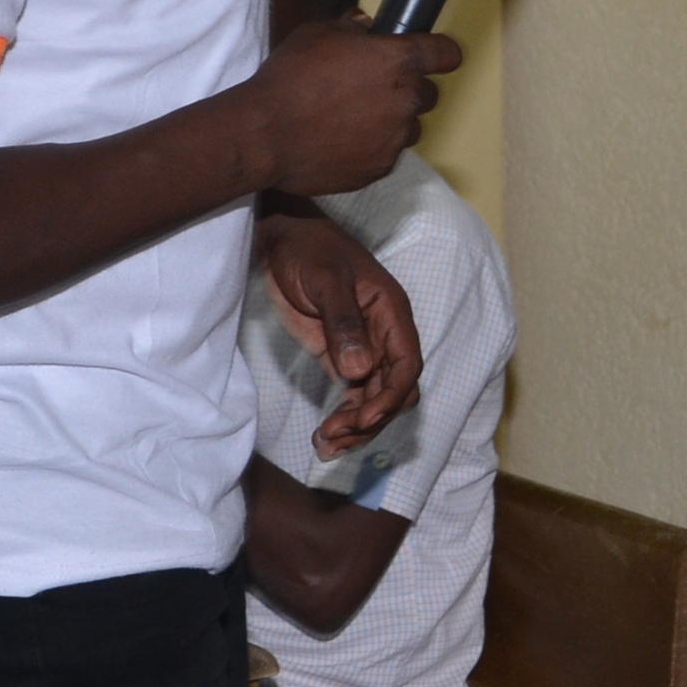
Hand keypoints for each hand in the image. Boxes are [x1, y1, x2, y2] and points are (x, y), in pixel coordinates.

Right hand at [246, 21, 461, 195]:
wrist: (266, 133)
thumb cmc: (290, 77)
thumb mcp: (318, 34)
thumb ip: (352, 28)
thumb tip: (367, 27)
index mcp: (398, 60)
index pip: (446, 53)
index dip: (442, 53)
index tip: (438, 56)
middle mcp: (406, 99)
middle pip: (429, 94)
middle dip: (409, 89)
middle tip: (374, 89)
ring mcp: (396, 138)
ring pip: (409, 126)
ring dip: (393, 121)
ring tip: (356, 119)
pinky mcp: (381, 167)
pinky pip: (388, 153)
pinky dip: (373, 147)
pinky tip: (343, 141)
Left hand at [255, 210, 423, 452]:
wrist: (280, 241)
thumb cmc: (308, 250)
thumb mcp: (325, 280)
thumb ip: (343, 323)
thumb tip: (359, 371)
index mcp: (392, 314)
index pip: (406, 366)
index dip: (391, 397)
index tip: (364, 418)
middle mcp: (384, 336)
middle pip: (395, 392)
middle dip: (371, 418)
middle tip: (334, 434)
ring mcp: (364, 350)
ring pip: (375, 400)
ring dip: (356, 427)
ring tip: (324, 445)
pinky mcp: (340, 358)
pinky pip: (354, 397)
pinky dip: (344, 420)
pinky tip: (324, 437)